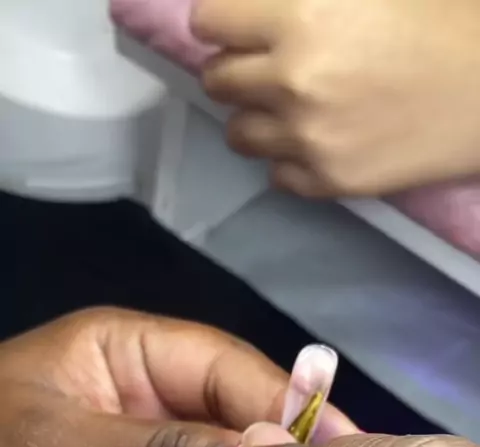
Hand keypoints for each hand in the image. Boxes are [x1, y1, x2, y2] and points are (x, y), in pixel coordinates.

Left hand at [194, 0, 479, 196]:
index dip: (223, 22)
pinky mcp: (329, 181)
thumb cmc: (442, 21)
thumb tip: (258, 9)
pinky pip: (276, 174)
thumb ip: (297, 0)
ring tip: (289, 109)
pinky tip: (318, 140)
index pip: (210, 21)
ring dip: (255, 117)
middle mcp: (292, 80)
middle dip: (237, 69)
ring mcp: (308, 138)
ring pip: (238, 134)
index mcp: (299, 15)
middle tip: (268, 68)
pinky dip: (289, 158)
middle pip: (218, 81)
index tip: (237, 28)